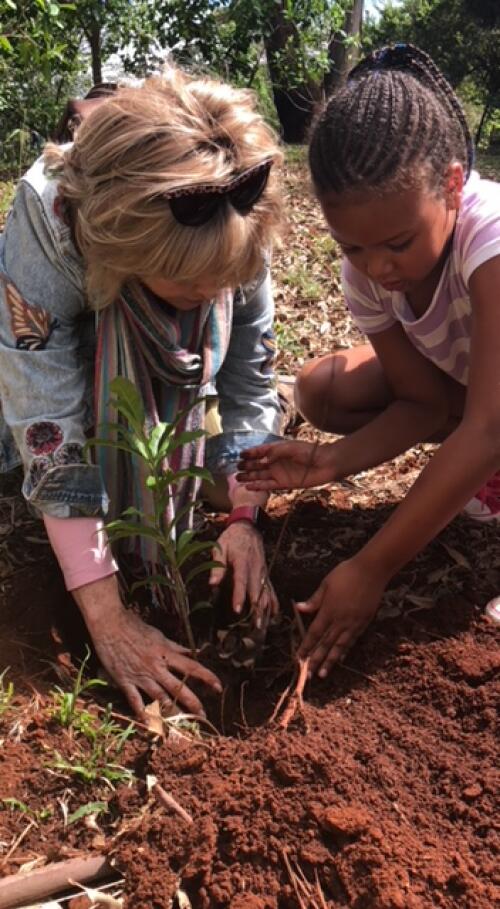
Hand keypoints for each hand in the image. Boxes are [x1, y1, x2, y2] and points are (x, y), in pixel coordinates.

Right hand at [74, 576, 221, 718]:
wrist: (109, 624)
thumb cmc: (134, 626)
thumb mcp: (158, 635)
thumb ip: (175, 647)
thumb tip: (191, 652)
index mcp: (165, 653)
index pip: (191, 667)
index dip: (206, 677)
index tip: (219, 686)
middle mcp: (155, 667)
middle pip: (178, 688)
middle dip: (193, 703)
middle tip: (204, 715)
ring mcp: (140, 676)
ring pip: (160, 698)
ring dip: (172, 712)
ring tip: (182, 725)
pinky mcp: (125, 682)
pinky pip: (136, 701)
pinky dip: (143, 714)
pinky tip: (150, 726)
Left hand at [209, 522, 277, 624]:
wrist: (247, 528)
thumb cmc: (231, 539)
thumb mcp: (220, 547)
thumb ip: (217, 566)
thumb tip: (212, 584)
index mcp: (242, 561)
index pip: (241, 581)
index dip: (239, 596)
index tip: (238, 610)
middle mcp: (255, 568)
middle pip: (257, 591)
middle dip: (256, 609)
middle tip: (255, 626)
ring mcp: (262, 572)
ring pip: (266, 593)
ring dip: (265, 610)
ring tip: (263, 625)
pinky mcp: (265, 574)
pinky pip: (271, 590)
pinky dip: (273, 602)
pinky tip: (274, 615)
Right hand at [237, 440, 335, 491]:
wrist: (325, 464)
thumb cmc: (309, 452)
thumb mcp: (290, 448)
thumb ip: (275, 452)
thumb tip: (263, 459)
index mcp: (277, 450)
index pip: (260, 451)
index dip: (250, 453)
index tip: (241, 455)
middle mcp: (276, 462)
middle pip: (258, 464)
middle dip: (247, 465)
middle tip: (236, 467)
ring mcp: (279, 473)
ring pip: (260, 475)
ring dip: (249, 476)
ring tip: (237, 478)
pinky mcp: (284, 483)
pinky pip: (268, 485)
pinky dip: (258, 486)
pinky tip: (249, 487)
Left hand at [296, 558, 386, 676]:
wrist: (372, 571)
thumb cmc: (346, 573)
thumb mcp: (326, 584)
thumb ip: (314, 600)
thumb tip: (298, 608)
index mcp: (328, 610)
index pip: (314, 633)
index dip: (306, 646)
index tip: (298, 658)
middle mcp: (340, 620)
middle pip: (326, 644)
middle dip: (316, 660)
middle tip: (308, 675)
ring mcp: (353, 623)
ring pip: (339, 646)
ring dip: (330, 661)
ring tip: (323, 674)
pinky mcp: (364, 622)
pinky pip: (352, 640)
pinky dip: (345, 651)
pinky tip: (341, 658)